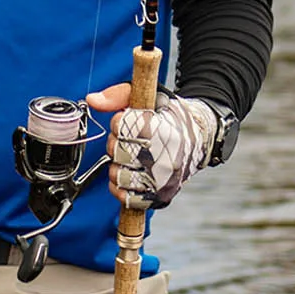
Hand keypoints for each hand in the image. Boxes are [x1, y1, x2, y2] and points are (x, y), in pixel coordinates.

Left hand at [85, 84, 217, 209]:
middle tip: (127, 140)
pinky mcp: (160, 197)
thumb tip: (93, 101)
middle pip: (119, 152)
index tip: (128, 120)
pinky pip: (126, 197)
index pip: (123, 126)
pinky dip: (120, 186)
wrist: (200, 138)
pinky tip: (129, 172)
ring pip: (119, 176)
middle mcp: (166, 159)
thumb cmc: (172, 117)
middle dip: (116, 143)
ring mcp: (163, 181)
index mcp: (165, 131)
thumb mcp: (150, 97)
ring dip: (117, 165)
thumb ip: (119, 96)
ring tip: (129, 156)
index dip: (119, 121)